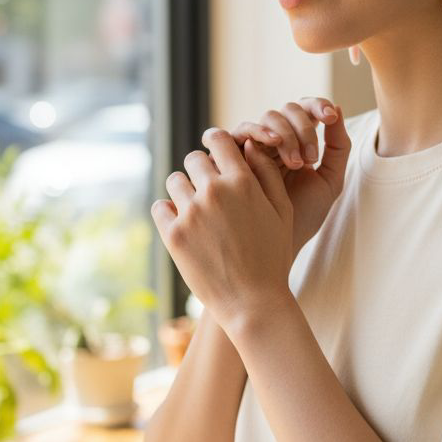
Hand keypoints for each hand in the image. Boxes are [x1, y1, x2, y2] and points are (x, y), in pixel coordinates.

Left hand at [150, 128, 294, 336]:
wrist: (253, 302)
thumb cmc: (273, 256)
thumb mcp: (282, 211)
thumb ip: (267, 173)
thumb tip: (248, 146)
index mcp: (242, 182)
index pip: (218, 140)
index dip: (216, 142)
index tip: (215, 152)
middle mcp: (214, 192)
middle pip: (194, 158)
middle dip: (201, 170)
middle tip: (209, 188)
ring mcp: (191, 213)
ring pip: (174, 181)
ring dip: (184, 190)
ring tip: (196, 209)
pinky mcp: (173, 235)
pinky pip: (159, 207)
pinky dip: (168, 212)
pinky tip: (183, 224)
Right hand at [228, 97, 350, 257]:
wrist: (278, 245)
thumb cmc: (303, 217)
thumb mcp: (329, 182)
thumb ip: (338, 147)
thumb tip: (337, 108)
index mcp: (299, 142)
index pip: (306, 110)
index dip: (318, 105)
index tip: (331, 116)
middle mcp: (276, 140)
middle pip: (288, 110)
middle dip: (303, 129)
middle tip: (310, 159)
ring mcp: (253, 145)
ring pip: (267, 117)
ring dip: (285, 134)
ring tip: (295, 162)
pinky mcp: (231, 155)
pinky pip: (239, 131)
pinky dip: (256, 131)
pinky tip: (269, 143)